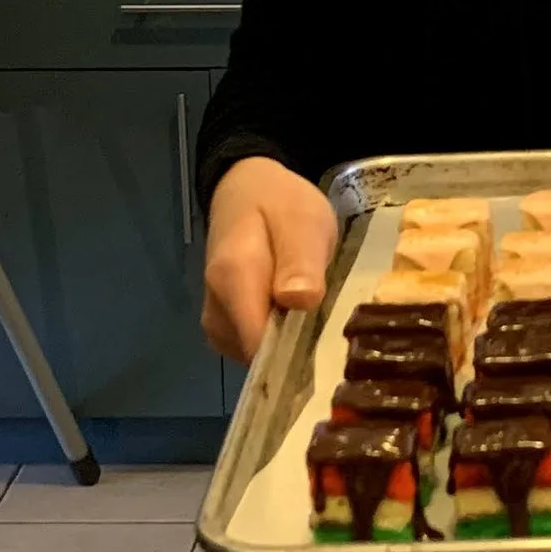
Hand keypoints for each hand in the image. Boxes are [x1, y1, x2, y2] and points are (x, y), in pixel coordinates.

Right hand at [202, 156, 337, 362]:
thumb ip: (300, 259)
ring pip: (261, 358)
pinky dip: (281, 342)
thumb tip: (300, 301)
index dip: (295, 356)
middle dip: (298, 351)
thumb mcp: (302, 220)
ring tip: (317, 314)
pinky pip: (257, 350)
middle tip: (333, 323)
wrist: (247, 193)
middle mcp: (217, 310)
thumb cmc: (279, 204)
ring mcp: (218, 323)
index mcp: (232, 280)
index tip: (331, 354)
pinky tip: (299, 318)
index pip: (258, 344)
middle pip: (261, 356)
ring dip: (292, 346)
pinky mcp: (225, 328)